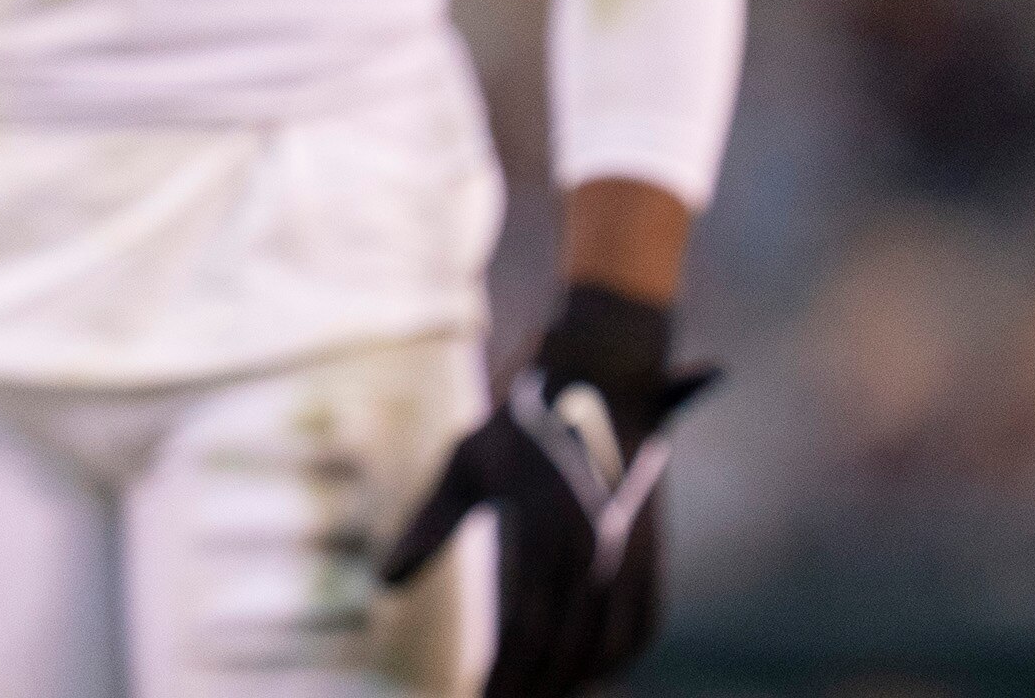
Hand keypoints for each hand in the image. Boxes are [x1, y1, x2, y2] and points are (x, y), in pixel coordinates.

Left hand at [378, 286, 715, 697]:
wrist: (600, 368)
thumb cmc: (520, 418)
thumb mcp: (464, 465)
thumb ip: (427, 528)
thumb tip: (383, 584)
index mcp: (552, 535)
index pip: (528, 634)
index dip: (504, 677)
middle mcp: (600, 553)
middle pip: (569, 651)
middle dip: (535, 688)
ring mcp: (633, 554)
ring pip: (612, 646)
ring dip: (577, 680)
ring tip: (538, 693)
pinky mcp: (651, 549)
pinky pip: (642, 622)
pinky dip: (617, 657)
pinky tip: (589, 671)